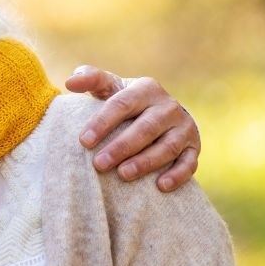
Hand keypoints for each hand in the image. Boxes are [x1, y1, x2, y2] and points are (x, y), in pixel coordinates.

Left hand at [64, 65, 199, 191]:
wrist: (161, 112)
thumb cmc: (125, 101)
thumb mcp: (109, 86)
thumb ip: (89, 79)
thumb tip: (70, 83)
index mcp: (146, 89)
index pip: (122, 105)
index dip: (102, 123)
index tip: (84, 141)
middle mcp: (168, 106)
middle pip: (145, 128)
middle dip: (121, 147)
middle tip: (99, 164)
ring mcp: (184, 127)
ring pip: (167, 146)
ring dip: (145, 162)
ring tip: (123, 175)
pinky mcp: (194, 147)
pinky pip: (189, 163)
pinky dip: (177, 175)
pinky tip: (160, 186)